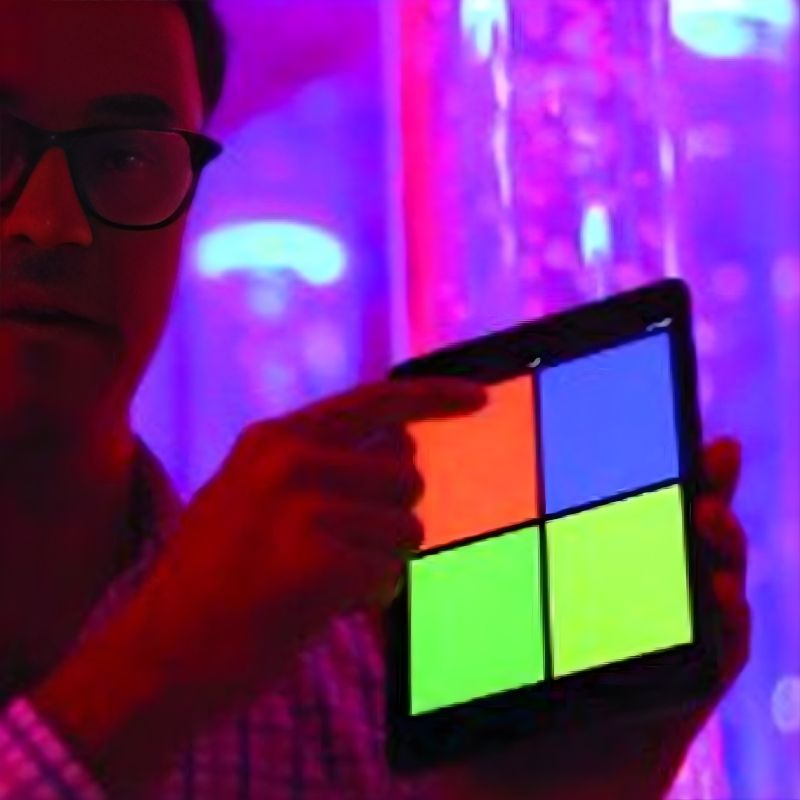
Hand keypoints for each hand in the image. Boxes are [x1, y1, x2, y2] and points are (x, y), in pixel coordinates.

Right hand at [32, 377, 486, 793]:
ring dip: (379, 562)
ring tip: (319, 580)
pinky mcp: (320, 561)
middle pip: (406, 477)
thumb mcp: (255, 496)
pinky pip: (390, 576)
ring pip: (408, 529)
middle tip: (336, 552)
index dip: (433, 397)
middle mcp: (291, 458)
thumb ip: (325, 463)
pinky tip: (318, 608)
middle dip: (389, 520)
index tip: (478, 397)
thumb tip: (406, 445)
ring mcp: (304, 506)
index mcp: (275, 437)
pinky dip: (368, 598)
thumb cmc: (214, 579)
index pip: (376, 401)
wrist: (155, 655)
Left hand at [431, 437, 750, 799]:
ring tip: (707, 512)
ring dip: (722, 540)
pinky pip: (722, 651)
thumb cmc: (474, 723)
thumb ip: (413, 593)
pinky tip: (717, 592)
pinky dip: (730, 619)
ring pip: (709, 578)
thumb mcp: (441, 643)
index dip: (637, 468)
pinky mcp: (684, 693)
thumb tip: (379, 531)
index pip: (613, 510)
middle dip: (701, 487)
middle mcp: (625, 601)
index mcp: (578, 578)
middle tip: (710, 449)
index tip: (644, 426)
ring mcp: (658, 643)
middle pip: (673, 532)